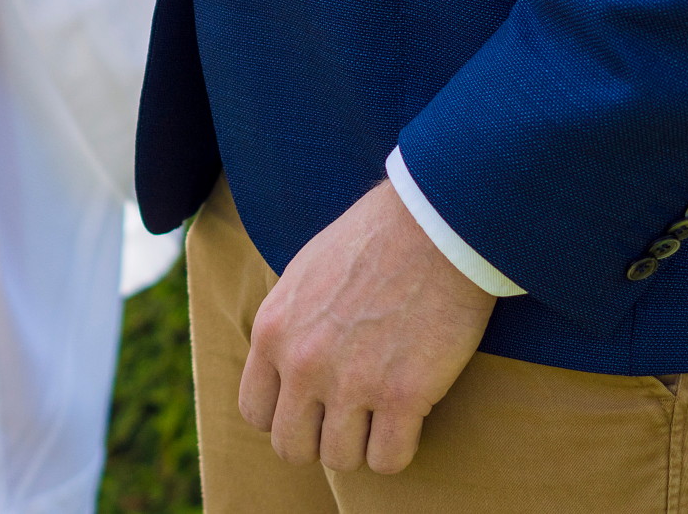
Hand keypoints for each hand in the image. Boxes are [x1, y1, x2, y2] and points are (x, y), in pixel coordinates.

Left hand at [240, 181, 496, 474]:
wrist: (432, 227)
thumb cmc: (372, 242)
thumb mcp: (303, 276)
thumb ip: (288, 325)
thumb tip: (284, 363)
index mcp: (273, 331)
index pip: (255, 411)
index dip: (285, 416)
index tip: (312, 406)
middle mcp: (302, 363)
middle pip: (292, 447)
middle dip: (320, 440)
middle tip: (349, 418)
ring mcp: (350, 382)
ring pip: (340, 459)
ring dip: (362, 445)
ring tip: (382, 415)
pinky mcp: (402, 395)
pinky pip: (388, 460)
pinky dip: (398, 449)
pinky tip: (410, 419)